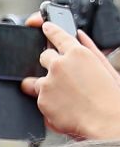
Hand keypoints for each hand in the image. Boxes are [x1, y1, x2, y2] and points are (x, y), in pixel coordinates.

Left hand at [22, 22, 119, 139]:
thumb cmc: (109, 95)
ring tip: (64, 96)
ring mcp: (47, 82)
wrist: (105, 119)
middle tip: (62, 76)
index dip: (50, 30)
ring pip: (37, 79)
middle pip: (44, 57)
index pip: (57, 35)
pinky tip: (62, 106)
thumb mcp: (105, 66)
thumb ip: (90, 49)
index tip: (44, 27)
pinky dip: (47, 102)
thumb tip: (79, 35)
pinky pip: (38, 99)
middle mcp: (59, 64)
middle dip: (50, 64)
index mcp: (77, 53)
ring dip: (46, 85)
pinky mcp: (41, 99)